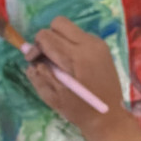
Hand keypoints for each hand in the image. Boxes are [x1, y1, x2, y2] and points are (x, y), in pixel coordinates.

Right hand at [26, 16, 132, 140]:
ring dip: (59, 40)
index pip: (46, 36)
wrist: (109, 117)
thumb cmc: (80, 110)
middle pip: (58, 23)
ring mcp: (98, 43)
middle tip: (45, 57)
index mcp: (76, 56)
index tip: (33, 61)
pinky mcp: (102, 47)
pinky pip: (79, 35)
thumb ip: (39, 75)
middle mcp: (89, 43)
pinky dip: (70, 44)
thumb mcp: (53, 97)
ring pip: (69, 28)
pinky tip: (71, 63)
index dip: (35, 47)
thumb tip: (31, 61)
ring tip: (58, 61)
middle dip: (47, 37)